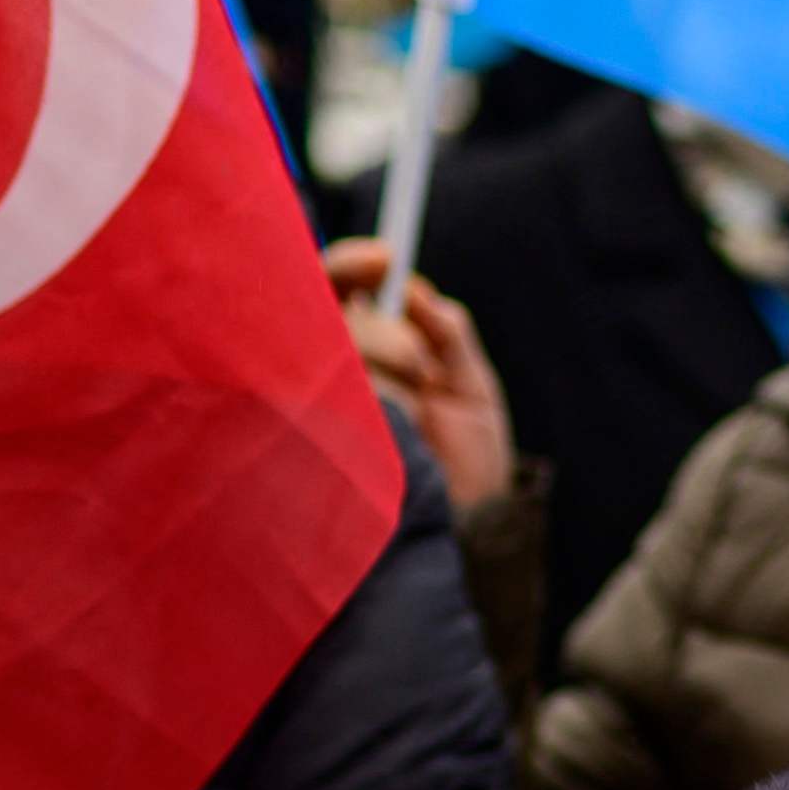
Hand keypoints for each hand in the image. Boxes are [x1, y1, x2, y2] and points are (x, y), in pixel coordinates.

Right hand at [325, 238, 514, 503]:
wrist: (473, 530)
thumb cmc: (469, 462)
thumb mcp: (470, 386)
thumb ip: (447, 333)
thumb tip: (414, 291)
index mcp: (368, 355)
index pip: (336, 293)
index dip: (351, 266)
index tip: (385, 259)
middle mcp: (334, 377)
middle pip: (325, 316)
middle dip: (380, 331)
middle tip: (418, 361)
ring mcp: (321, 407)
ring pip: (335, 351)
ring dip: (390, 369)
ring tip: (421, 409)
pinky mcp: (314, 441)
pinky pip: (330, 394)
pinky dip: (378, 400)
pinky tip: (400, 427)